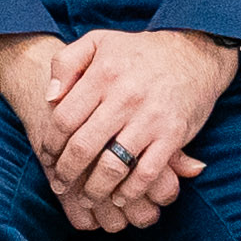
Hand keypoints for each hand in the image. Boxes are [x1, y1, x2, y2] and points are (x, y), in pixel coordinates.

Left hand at [0, 26, 237, 231]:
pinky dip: (130, 191)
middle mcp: (125, 97)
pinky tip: (119, 197)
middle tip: (60, 184)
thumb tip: (49, 97)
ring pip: (112, 166)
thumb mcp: (99, 42)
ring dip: (95, 189)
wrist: (194, 54)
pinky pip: (146, 173)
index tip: (47, 158)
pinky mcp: (172, 135)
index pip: (64, 119)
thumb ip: (66, 63)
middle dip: (66, 172)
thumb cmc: (139, 53)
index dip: (51, 144)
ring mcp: (150, 118)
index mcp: (103, 74)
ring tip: (87, 198)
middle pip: (83, 147)